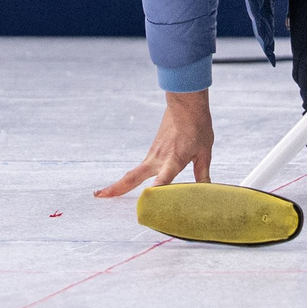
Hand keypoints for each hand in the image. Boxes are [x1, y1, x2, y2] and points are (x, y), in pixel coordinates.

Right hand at [94, 89, 213, 196]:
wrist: (185, 104)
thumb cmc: (197, 127)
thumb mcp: (204, 152)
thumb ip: (202, 174)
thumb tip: (207, 191)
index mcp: (173, 160)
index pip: (163, 180)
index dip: (155, 192)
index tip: (146, 203)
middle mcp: (158, 159)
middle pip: (133, 176)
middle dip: (116, 187)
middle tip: (99, 195)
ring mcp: (152, 154)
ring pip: (133, 173)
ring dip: (119, 183)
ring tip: (103, 194)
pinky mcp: (152, 151)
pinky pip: (141, 168)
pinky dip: (131, 178)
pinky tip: (126, 185)